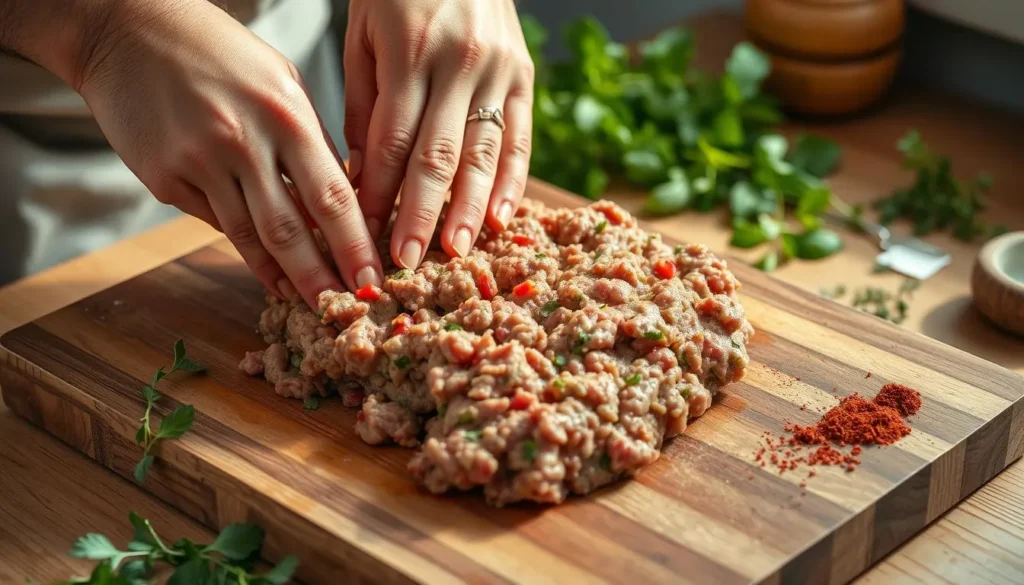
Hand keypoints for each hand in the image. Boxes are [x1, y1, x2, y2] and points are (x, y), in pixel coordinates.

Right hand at [75, 0, 381, 306]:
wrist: (128, 31)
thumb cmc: (216, 51)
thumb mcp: (280, 81)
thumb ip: (311, 138)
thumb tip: (341, 196)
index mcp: (285, 114)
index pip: (333, 195)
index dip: (355, 245)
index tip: (373, 277)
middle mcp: (243, 142)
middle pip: (292, 229)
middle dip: (322, 277)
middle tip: (344, 308)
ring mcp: (200, 164)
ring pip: (250, 236)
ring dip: (282, 276)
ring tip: (306, 301)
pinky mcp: (166, 179)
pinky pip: (216, 223)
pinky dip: (245, 250)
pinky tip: (265, 270)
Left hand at [345, 0, 533, 268]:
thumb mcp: (363, 34)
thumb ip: (365, 103)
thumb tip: (365, 175)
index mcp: (408, 50)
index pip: (392, 140)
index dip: (378, 193)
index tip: (365, 233)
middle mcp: (458, 63)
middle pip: (438, 156)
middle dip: (420, 214)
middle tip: (408, 262)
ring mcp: (497, 69)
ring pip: (483, 154)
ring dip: (468, 209)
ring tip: (455, 252)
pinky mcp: (524, 74)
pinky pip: (520, 138)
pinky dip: (512, 182)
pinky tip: (500, 219)